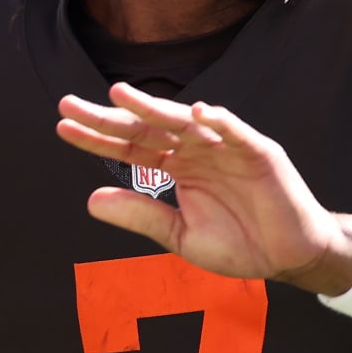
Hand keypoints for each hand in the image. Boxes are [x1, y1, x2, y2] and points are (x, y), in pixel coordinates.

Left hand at [56, 82, 351, 291]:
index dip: (97, 138)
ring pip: (182, 122)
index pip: (129, 147)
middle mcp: (196, 149)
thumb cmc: (240, 243)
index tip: (62, 127)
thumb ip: (142, 215)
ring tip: (119, 95)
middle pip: (146, 127)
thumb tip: (90, 199)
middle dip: (109, 115)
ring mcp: (225, 146)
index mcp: (177, 166)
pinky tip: (194, 113)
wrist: (289, 257)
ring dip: (152, 108)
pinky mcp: (258, 151)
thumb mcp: (181, 236)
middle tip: (69, 103)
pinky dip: (217, 120)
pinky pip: (234, 131)